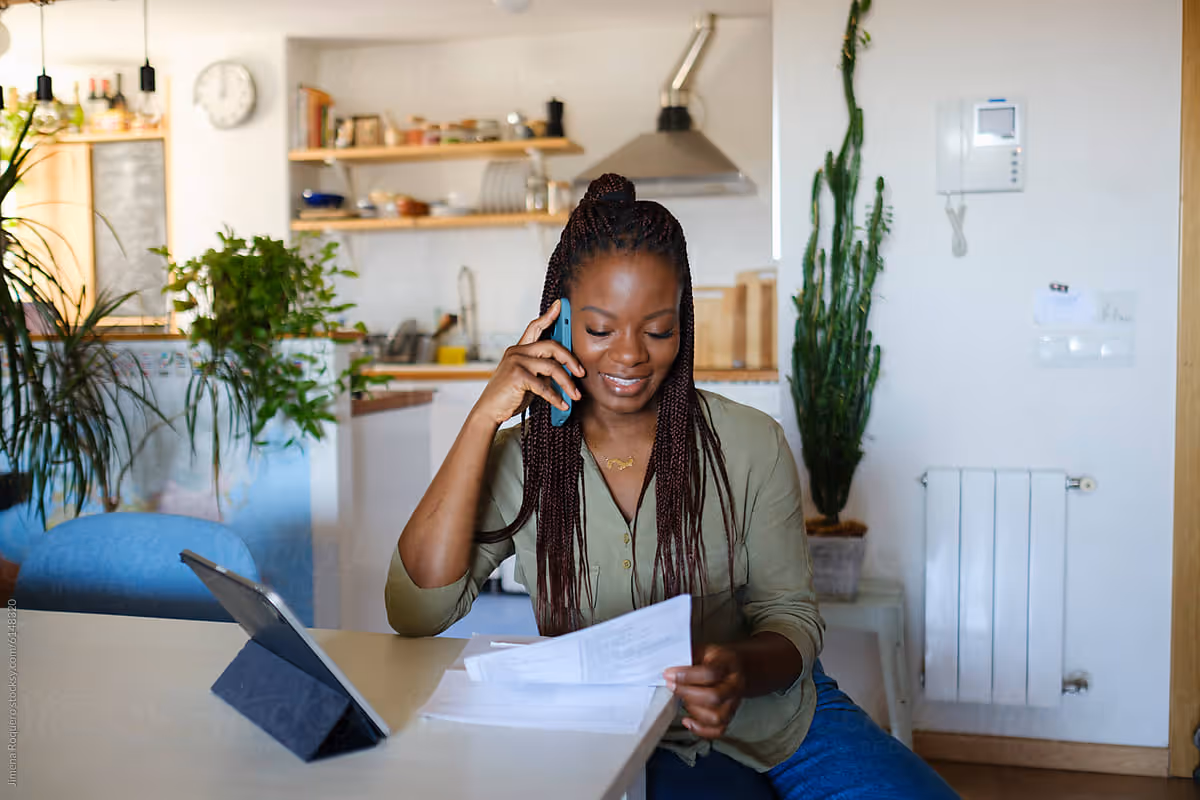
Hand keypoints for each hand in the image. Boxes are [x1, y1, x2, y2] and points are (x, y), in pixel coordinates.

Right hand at [470, 299, 584, 426]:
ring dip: (567, 383)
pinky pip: (544, 385)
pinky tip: (562, 405)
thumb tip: (567, 370)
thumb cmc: (509, 395)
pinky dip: (556, 398)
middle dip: (570, 359)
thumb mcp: (528, 378)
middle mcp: (516, 352)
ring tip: (575, 395)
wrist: (489, 411)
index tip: (561, 305)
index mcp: (519, 350)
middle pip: (551, 345)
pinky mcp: (517, 376)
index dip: (549, 315)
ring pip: (552, 367)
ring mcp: (516, 362)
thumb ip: (543, 370)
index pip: (535, 327)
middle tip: (581, 372)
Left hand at [663, 644, 745, 739]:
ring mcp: (733, 703)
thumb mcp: (706, 650)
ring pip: (716, 717)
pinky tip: (688, 720)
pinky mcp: (729, 717)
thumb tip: (668, 664)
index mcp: (728, 665)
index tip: (669, 674)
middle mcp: (734, 686)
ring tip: (682, 700)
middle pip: (714, 697)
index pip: (710, 673)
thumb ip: (690, 657)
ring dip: (693, 710)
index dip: (687, 675)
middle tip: (671, 686)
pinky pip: (718, 730)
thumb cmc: (718, 660)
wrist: (737, 668)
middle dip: (686, 693)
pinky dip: (700, 729)